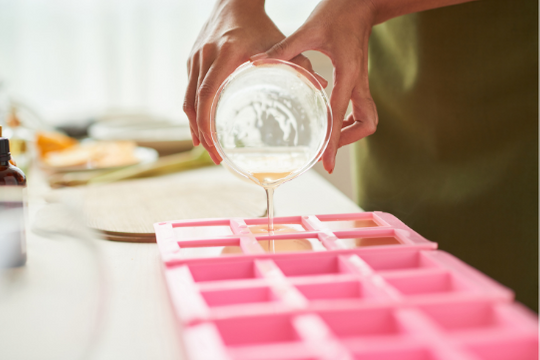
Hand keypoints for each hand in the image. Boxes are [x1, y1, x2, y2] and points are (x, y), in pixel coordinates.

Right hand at [184, 0, 327, 163]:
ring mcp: (195, 58)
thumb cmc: (259, 24)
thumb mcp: (278, 42)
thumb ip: (299, 64)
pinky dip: (193, 109)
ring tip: (205, 145)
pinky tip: (201, 123)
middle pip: (193, 103)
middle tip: (213, 154)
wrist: (234, 1)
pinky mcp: (192, 59)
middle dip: (201, 133)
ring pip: (187, 98)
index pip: (208, 96)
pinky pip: (189, 89)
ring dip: (194, 124)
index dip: (208, 124)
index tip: (215, 146)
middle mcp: (205, 57)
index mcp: (225, 55)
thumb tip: (320, 87)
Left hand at [251, 0, 378, 173]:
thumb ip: (283, 50)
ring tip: (329, 137)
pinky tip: (332, 116)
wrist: (363, 0)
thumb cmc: (339, 11)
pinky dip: (350, 118)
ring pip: (368, 118)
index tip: (327, 164)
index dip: (334, 143)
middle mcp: (359, 82)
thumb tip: (257, 63)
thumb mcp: (309, 30)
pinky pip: (362, 107)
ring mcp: (362, 81)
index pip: (341, 116)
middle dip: (349, 140)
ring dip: (351, 131)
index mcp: (348, 74)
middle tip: (327, 149)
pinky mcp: (360, 78)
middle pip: (366, 123)